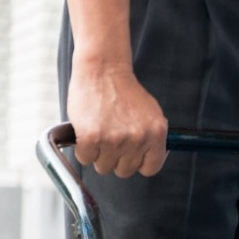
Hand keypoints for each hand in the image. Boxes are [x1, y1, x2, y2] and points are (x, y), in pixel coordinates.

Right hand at [67, 61, 167, 177]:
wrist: (104, 68)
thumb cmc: (126, 91)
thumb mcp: (152, 114)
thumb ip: (154, 138)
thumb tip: (151, 160)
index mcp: (156, 134)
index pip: (150, 169)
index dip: (137, 163)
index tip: (130, 155)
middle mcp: (138, 139)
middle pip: (124, 170)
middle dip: (116, 158)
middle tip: (110, 139)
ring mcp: (114, 139)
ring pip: (103, 167)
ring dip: (98, 154)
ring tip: (99, 133)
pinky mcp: (91, 137)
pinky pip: (84, 159)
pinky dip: (83, 149)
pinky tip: (86, 133)